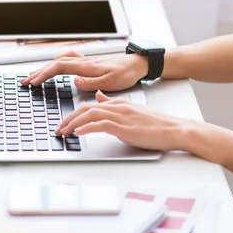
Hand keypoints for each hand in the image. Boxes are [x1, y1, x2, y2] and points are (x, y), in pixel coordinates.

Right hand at [20, 51, 147, 91]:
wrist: (138, 63)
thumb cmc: (127, 73)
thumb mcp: (111, 82)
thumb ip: (92, 82)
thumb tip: (74, 81)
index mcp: (87, 67)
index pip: (60, 67)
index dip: (44, 74)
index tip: (33, 82)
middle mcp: (84, 61)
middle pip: (55, 63)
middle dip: (39, 72)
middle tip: (25, 81)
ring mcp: (86, 61)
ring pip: (60, 61)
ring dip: (46, 68)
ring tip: (35, 76)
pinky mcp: (90, 63)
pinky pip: (68, 60)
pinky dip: (57, 63)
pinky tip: (55, 67)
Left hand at [55, 91, 186, 151]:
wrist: (174, 129)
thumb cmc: (156, 125)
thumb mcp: (132, 112)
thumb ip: (114, 106)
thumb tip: (99, 98)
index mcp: (119, 104)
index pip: (90, 105)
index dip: (74, 113)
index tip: (64, 122)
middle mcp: (118, 107)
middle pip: (86, 108)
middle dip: (68, 118)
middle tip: (57, 128)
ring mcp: (121, 116)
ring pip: (90, 115)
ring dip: (73, 124)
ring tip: (63, 132)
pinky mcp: (124, 127)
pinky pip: (101, 124)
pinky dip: (87, 128)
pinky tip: (78, 133)